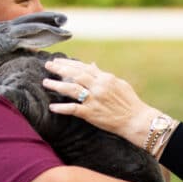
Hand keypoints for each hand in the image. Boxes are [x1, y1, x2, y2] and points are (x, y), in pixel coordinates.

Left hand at [43, 58, 161, 147]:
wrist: (136, 120)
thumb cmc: (130, 102)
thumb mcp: (119, 84)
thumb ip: (103, 74)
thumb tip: (92, 65)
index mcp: (106, 78)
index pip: (84, 67)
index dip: (70, 63)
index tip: (58, 61)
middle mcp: (98, 87)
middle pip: (75, 75)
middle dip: (60, 69)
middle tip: (48, 65)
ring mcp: (94, 100)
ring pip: (71, 89)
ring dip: (57, 85)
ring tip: (45, 82)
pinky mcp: (91, 114)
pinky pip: (73, 109)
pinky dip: (62, 108)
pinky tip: (52, 107)